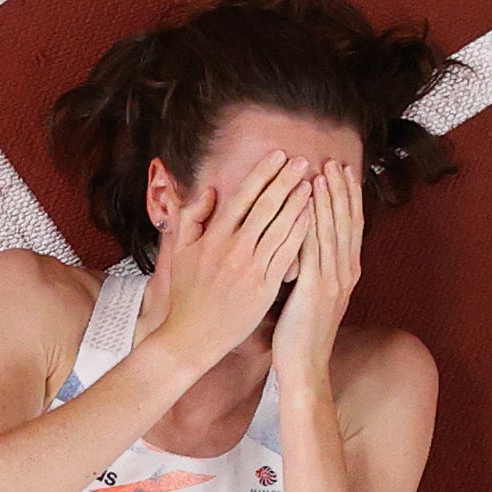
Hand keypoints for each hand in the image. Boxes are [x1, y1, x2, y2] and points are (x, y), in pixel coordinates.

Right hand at [138, 149, 317, 377]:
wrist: (193, 336)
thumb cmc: (186, 294)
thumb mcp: (180, 252)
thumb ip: (191, 217)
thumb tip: (209, 190)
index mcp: (212, 238)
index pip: (242, 196)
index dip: (262, 173)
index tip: (277, 155)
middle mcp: (233, 249)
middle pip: (265, 206)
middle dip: (285, 180)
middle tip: (302, 161)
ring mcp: (251, 268)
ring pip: (280, 228)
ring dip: (298, 203)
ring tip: (312, 184)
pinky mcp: (266, 286)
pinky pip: (287, 254)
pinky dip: (300, 233)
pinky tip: (311, 218)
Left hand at [268, 159, 362, 394]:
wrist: (304, 366)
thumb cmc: (300, 334)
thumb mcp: (312, 297)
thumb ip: (313, 271)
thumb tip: (305, 250)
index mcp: (346, 273)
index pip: (350, 227)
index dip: (347, 198)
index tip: (341, 172)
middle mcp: (345, 273)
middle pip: (347, 221)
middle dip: (341, 190)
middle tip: (335, 161)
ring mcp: (334, 280)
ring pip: (333, 230)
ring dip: (329, 198)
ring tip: (323, 171)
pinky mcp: (317, 288)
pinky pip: (315, 247)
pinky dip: (312, 221)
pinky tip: (306, 203)